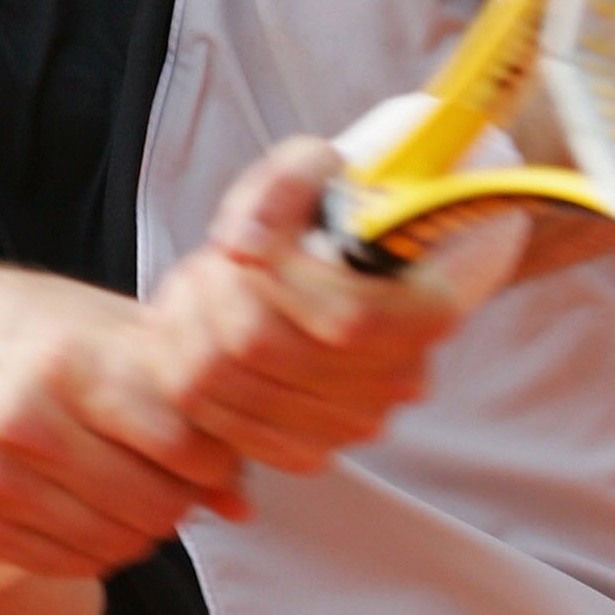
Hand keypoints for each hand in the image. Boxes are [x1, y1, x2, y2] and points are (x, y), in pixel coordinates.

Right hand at [0, 267, 247, 580]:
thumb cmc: (39, 333)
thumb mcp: (114, 335)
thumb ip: (185, 404)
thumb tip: (242, 503)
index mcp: (68, 360)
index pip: (180, 443)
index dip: (214, 459)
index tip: (213, 452)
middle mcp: (21, 420)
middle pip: (153, 503)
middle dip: (185, 499)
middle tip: (182, 481)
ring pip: (114, 543)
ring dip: (145, 528)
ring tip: (142, 493)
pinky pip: (67, 563)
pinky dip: (99, 548)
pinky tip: (97, 512)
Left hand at [147, 138, 524, 471]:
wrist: (366, 263)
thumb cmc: (346, 211)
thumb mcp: (326, 166)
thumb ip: (285, 185)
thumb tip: (239, 245)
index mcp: (427, 311)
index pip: (345, 318)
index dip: (273, 276)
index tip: (242, 240)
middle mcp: (397, 379)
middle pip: (266, 350)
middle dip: (210, 295)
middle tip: (204, 262)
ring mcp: (354, 421)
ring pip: (229, 390)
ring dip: (187, 332)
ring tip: (193, 292)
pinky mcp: (311, 448)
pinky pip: (223, 430)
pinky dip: (188, 379)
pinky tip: (192, 337)